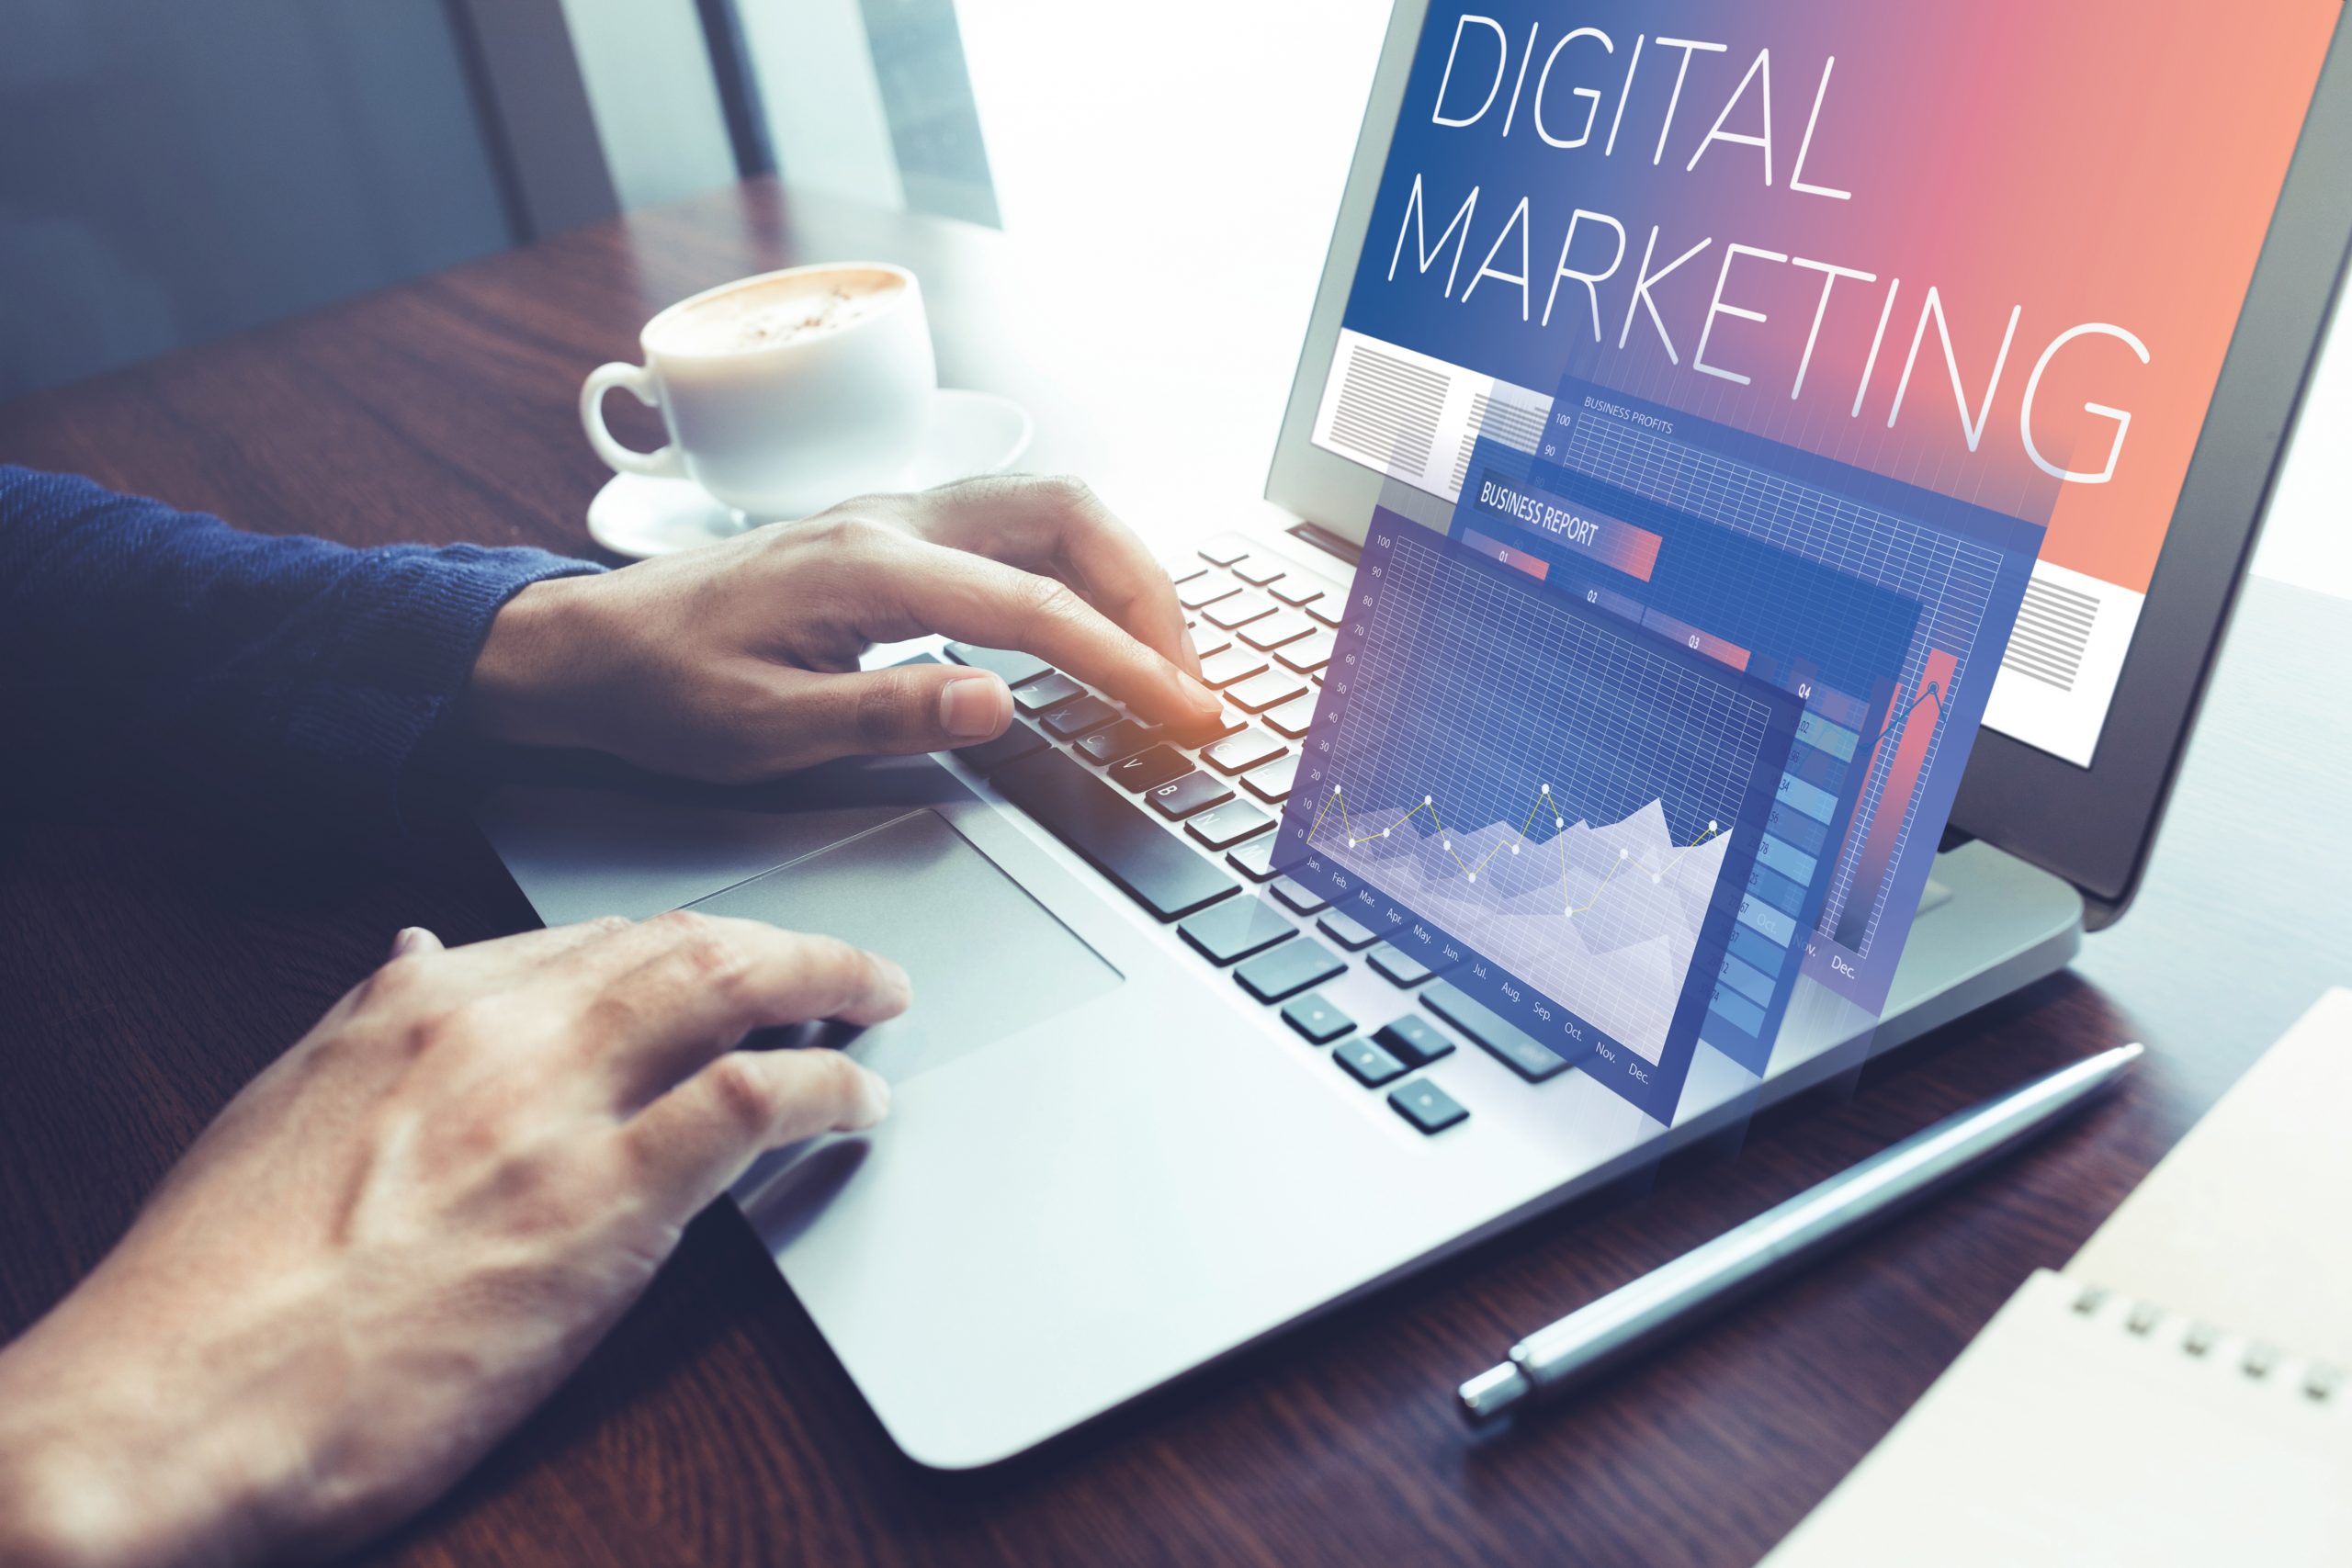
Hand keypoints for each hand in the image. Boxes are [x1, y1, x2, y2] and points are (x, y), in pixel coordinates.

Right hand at [0, 914, 905, 1566]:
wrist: (163, 1409)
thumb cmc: (208, 1290)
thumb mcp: (279, 1112)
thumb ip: (367, 1024)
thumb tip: (414, 951)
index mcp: (411, 1008)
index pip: (587, 939)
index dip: (680, 944)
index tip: (724, 958)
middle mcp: (491, 1032)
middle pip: (677, 943)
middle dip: (777, 940)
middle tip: (839, 963)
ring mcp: (551, 1113)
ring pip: (728, 986)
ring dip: (825, 979)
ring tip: (875, 999)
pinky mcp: (600, 1206)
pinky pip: (752, 1102)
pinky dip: (826, 1086)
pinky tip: (859, 1102)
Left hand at [466, 475, 1220, 780]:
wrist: (588, 645)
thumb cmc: (663, 689)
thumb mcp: (762, 728)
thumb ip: (887, 710)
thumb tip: (1000, 700)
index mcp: (870, 566)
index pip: (1036, 607)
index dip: (1126, 663)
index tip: (1186, 712)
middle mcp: (896, 519)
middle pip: (1070, 517)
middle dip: (1150, 595)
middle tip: (1189, 683)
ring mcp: (898, 515)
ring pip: (1051, 508)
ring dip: (1123, 571)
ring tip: (1161, 655)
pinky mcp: (896, 534)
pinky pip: (1018, 526)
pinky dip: (1081, 567)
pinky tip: (1092, 624)